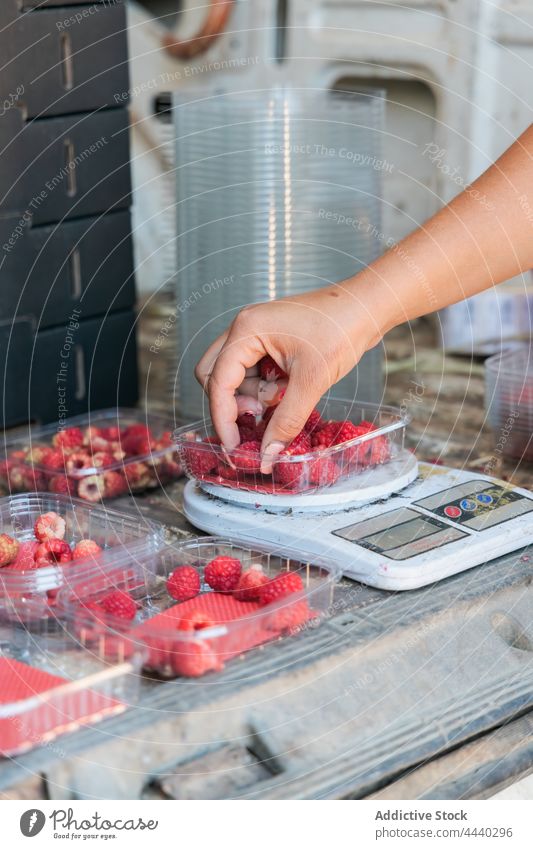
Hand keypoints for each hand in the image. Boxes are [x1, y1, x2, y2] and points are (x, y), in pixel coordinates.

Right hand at [195, 281, 386, 471]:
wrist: (368, 307)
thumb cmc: (342, 330)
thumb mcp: (312, 381)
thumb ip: (286, 420)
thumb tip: (269, 454)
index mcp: (247, 329)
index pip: (218, 382)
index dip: (223, 419)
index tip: (235, 447)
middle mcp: (244, 328)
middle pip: (215, 376)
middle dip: (233, 403)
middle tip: (260, 416)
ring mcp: (256, 333)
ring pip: (235, 376)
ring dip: (254, 395)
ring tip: (284, 396)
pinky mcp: (269, 341)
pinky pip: (252, 371)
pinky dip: (265, 387)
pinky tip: (288, 390)